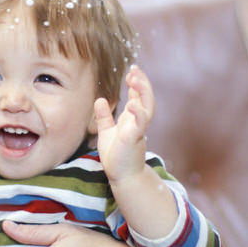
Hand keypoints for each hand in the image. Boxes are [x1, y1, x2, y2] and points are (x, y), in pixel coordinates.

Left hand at [93, 65, 154, 183]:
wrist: (122, 177)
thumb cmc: (116, 157)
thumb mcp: (106, 132)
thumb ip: (104, 117)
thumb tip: (100, 100)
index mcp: (132, 119)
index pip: (137, 96)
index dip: (136, 83)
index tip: (132, 71)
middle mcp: (138, 122)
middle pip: (146, 97)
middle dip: (142, 83)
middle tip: (135, 70)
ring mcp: (138, 129)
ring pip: (147, 107)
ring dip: (143, 92)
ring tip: (135, 79)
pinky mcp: (135, 138)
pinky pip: (140, 123)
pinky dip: (138, 112)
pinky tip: (132, 103)